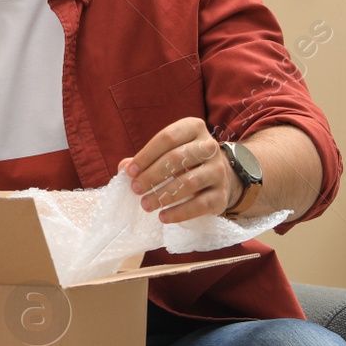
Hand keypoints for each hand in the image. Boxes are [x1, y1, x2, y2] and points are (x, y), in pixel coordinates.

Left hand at [116, 117, 240, 222]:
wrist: (220, 176)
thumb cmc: (185, 161)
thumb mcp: (167, 152)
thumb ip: (145, 159)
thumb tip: (124, 167)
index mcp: (194, 128)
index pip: (167, 138)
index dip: (146, 155)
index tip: (130, 172)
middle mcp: (209, 147)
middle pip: (177, 158)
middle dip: (152, 175)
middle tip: (135, 189)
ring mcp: (218, 171)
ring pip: (189, 182)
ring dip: (163, 195)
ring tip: (145, 204)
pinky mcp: (221, 194)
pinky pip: (200, 205)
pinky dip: (179, 212)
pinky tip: (163, 216)